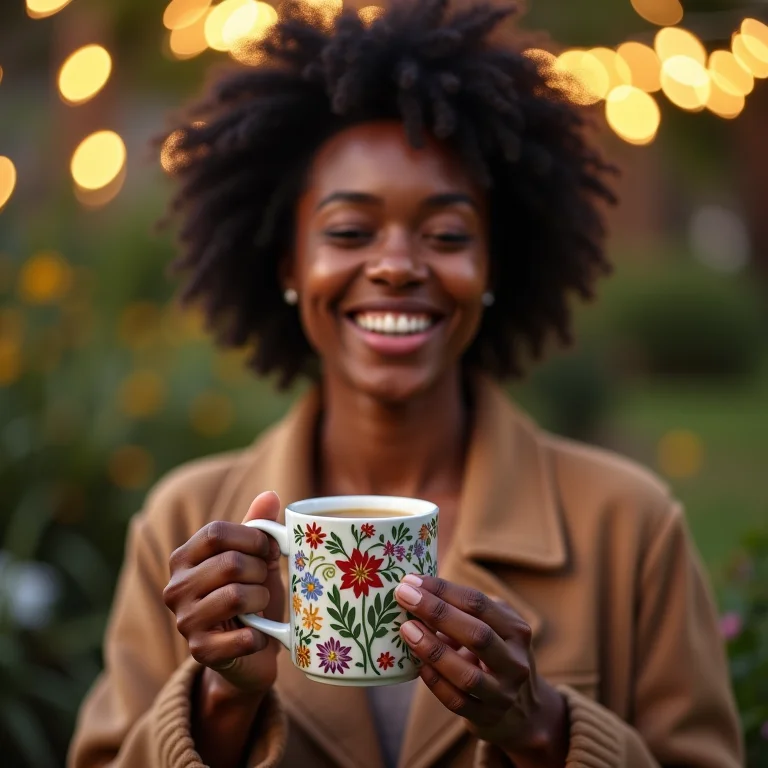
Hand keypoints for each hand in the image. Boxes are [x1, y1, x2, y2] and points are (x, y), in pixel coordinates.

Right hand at [163, 491, 285, 695]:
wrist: (248, 653)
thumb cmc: (250, 595)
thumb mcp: (255, 558)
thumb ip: (259, 527)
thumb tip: (270, 496)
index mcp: (184, 557)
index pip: (217, 532)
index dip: (252, 538)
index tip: (269, 550)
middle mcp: (176, 587)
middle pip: (230, 563)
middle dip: (260, 571)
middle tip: (263, 581)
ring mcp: (185, 621)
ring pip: (236, 596)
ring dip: (261, 599)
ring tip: (260, 605)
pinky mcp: (200, 652)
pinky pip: (244, 636)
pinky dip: (262, 635)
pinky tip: (259, 634)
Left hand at [394, 575, 567, 765]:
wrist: (523, 710)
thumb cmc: (495, 654)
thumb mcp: (493, 627)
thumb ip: (464, 610)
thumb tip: (417, 589)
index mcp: (516, 630)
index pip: (478, 603)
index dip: (443, 590)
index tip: (411, 580)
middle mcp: (515, 661)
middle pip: (477, 634)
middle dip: (437, 612)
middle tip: (403, 596)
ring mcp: (503, 693)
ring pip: (467, 674)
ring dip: (433, 649)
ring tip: (406, 629)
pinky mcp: (488, 718)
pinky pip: (457, 702)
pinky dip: (435, 683)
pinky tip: (418, 667)